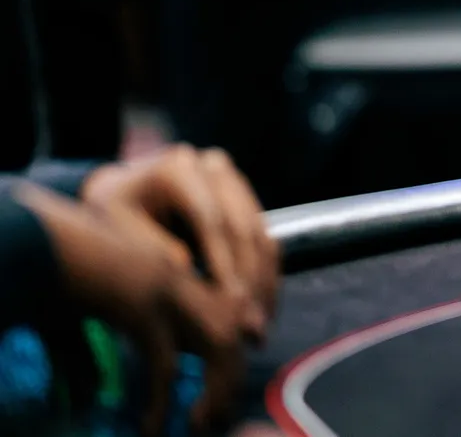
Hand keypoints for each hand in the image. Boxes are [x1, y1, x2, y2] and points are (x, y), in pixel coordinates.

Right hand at [15, 184, 249, 435]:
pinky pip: (165, 365)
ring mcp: (165, 291)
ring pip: (217, 344)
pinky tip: (154, 427)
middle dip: (231, 375)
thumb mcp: (67, 323)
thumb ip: (82, 359)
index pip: (221, 313)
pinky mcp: (141, 309)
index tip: (220, 389)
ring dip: (215, 388)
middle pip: (229, 329)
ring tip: (201, 423)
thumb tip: (86, 397)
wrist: (28, 242)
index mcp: (169, 274)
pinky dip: (163, 402)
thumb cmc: (42, 276)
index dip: (227, 353)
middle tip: (216, 415)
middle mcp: (178, 279)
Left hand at [82, 146, 278, 343]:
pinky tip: (264, 305)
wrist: (121, 192)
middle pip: (242, 228)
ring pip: (260, 234)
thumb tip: (189, 269)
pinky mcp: (245, 197)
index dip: (224, 262)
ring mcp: (233, 179)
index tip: (232, 301)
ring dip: (263, 282)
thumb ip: (152, 247)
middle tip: (252, 323)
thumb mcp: (117, 229)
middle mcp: (213, 167)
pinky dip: (266, 273)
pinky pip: (264, 237)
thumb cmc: (112, 215)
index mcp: (178, 169)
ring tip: (261, 324)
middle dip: (249, 279)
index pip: (210, 220)